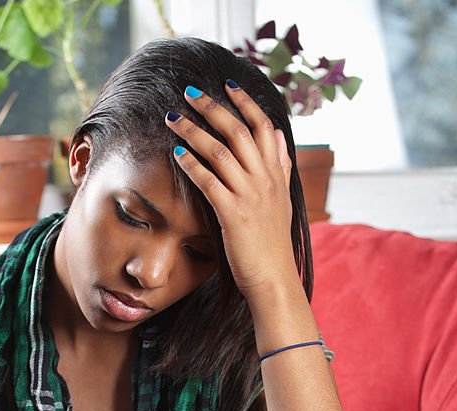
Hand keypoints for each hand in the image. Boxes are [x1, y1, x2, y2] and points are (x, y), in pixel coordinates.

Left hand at [166, 82, 297, 302]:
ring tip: (172, 118)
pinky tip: (177, 154)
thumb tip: (279, 135)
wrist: (274, 279)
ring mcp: (250, 196)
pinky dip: (192, 164)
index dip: (245, 103)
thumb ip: (281, 166)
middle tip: (189, 92)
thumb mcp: (283, 200)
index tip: (228, 85)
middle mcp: (265, 179)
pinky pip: (209, 182)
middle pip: (237, 131)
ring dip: (193, 131)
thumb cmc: (272, 244)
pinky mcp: (233, 214)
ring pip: (220, 152)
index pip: (263, 126)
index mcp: (276, 174)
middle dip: (212, 107)